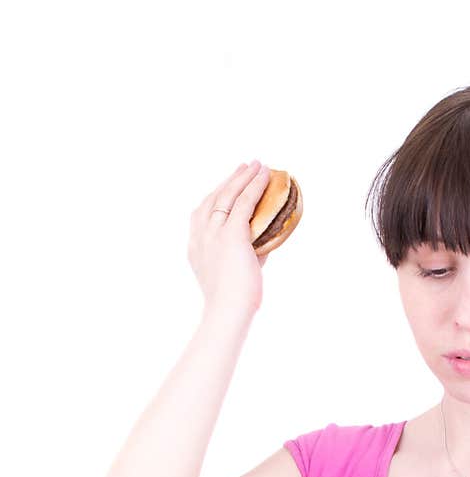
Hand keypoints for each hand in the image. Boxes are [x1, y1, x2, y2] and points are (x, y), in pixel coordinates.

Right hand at [188, 161, 271, 317]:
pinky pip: (244, 202)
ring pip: (229, 195)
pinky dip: (255, 186)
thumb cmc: (234, 302)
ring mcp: (213, 233)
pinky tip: (266, 176)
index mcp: (195, 246)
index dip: (217, 196)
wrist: (228, 311)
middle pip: (215, 198)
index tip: (228, 185)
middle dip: (231, 180)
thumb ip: (247, 254)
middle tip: (245, 167)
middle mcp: (200, 235)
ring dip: (244, 177)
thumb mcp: (236, 272)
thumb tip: (265, 242)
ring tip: (257, 165)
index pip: (204, 213)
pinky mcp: (231, 234)